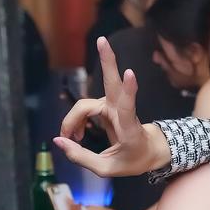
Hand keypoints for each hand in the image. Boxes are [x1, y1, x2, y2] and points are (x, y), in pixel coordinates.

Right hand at [55, 36, 168, 176]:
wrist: (150, 151)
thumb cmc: (133, 159)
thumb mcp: (108, 169)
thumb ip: (82, 157)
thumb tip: (58, 141)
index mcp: (129, 128)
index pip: (128, 107)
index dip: (128, 90)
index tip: (130, 73)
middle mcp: (122, 112)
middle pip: (112, 83)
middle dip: (107, 61)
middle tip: (102, 40)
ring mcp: (114, 106)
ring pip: (87, 105)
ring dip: (74, 120)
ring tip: (72, 138)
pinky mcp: (107, 106)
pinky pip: (85, 110)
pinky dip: (76, 122)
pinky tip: (76, 135)